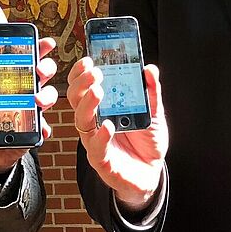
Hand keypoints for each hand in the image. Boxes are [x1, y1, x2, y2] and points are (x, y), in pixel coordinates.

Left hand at [0, 37, 57, 174]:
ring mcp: (32, 112)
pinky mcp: (34, 130)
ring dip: (47, 96)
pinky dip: (44, 127)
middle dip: (46, 68)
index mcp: (11, 85)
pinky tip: (40, 129)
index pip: (25, 62)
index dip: (37, 50)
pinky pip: (44, 126)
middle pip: (43, 75)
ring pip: (48, 96)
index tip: (44, 42)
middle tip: (40, 70)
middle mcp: (25, 95)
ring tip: (38, 101)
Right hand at [68, 58, 167, 210]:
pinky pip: (96, 148)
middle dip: (82, 84)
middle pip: (76, 100)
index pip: (83, 87)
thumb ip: (151, 92)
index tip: (88, 60)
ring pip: (82, 122)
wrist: (152, 171)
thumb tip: (149, 69)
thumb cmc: (146, 141)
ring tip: (98, 91)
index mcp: (101, 108)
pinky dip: (101, 137)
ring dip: (88, 105)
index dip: (81, 73)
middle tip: (94, 73)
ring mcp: (95, 141)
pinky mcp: (103, 161)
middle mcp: (94, 123)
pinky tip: (108, 126)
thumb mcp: (153, 112)